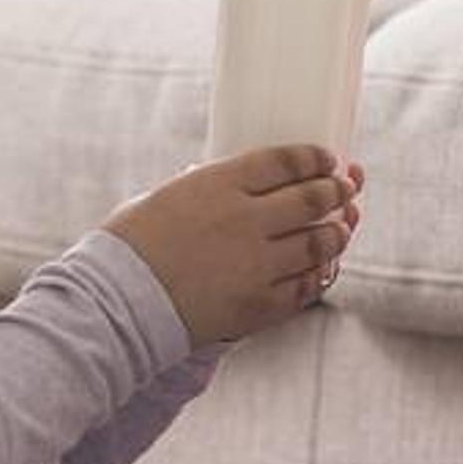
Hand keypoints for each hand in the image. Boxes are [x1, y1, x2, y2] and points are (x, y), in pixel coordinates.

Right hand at [105, 145, 360, 344]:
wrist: (115, 305)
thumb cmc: (129, 247)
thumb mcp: (165, 198)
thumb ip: (207, 189)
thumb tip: (241, 187)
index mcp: (219, 184)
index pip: (286, 161)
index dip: (315, 158)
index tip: (327, 159)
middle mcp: (246, 220)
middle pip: (312, 198)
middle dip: (337, 190)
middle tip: (346, 187)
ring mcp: (257, 265)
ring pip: (319, 243)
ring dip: (338, 232)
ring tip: (343, 226)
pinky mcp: (259, 305)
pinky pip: (305, 287)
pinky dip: (318, 273)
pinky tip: (321, 265)